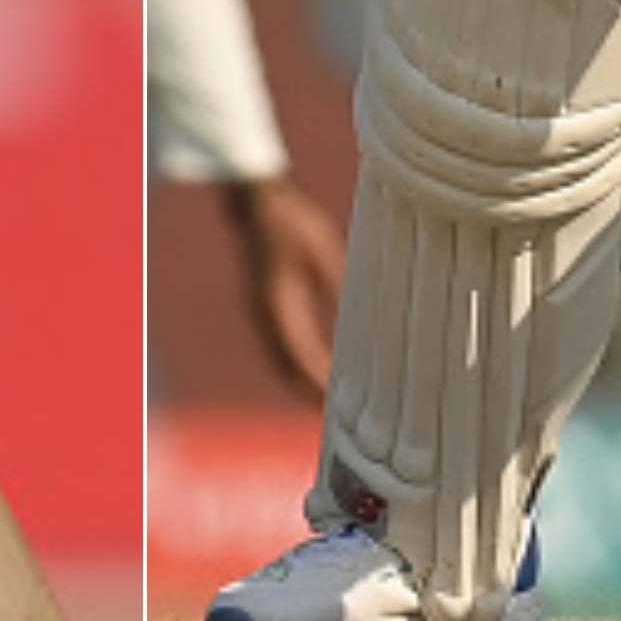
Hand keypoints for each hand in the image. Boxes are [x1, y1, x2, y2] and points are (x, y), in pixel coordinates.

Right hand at [227, 175, 346, 396]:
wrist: (257, 205)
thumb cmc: (293, 224)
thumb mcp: (324, 253)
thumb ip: (340, 287)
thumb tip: (363, 321)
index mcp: (280, 303)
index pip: (302, 356)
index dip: (320, 383)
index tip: (341, 404)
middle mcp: (266, 316)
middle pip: (289, 369)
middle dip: (313, 394)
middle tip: (344, 415)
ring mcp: (263, 315)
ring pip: (283, 363)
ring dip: (305, 384)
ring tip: (334, 405)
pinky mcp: (267, 310)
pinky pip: (281, 350)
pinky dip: (299, 368)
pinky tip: (321, 374)